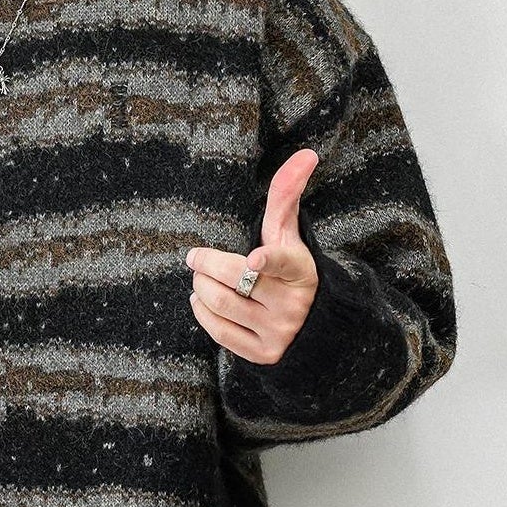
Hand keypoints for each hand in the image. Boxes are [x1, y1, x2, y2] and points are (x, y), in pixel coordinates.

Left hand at [186, 148, 320, 364]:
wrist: (312, 327)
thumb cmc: (290, 269)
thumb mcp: (289, 236)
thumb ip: (287, 195)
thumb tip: (307, 153)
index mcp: (301, 270)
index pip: (283, 262)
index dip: (267, 261)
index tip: (253, 259)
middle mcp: (292, 303)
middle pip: (234, 279)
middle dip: (205, 265)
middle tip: (195, 259)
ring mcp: (279, 331)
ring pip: (221, 304)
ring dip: (200, 287)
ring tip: (200, 278)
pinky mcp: (263, 354)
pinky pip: (218, 331)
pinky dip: (201, 311)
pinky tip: (202, 300)